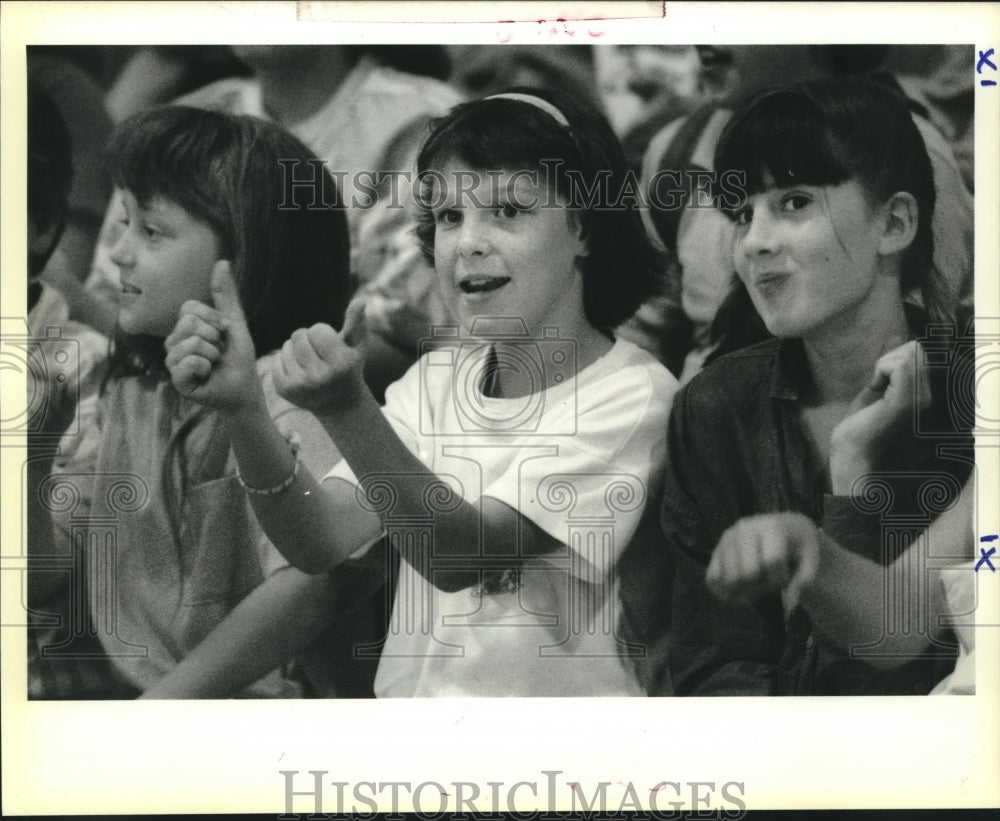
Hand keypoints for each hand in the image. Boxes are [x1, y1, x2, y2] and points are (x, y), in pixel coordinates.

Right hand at [164, 260, 261, 413]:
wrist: (245, 386)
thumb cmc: (238, 356)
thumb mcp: (234, 321)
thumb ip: (225, 295)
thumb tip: (222, 261)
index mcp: (184, 327)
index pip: (189, 308)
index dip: (214, 319)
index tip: (224, 332)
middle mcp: (173, 342)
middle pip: (188, 323)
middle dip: (214, 337)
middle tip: (219, 351)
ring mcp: (172, 362)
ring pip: (189, 343)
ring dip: (212, 353)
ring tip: (214, 363)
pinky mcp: (176, 380)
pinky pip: (186, 363)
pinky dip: (204, 367)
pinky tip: (207, 374)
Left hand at [273, 298, 367, 414]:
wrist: (339, 404)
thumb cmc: (349, 366)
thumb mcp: (357, 345)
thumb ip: (358, 322)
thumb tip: (360, 300)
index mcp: (340, 364)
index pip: (317, 330)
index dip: (323, 333)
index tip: (330, 346)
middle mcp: (320, 377)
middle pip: (298, 335)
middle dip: (308, 339)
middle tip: (318, 352)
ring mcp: (300, 386)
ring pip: (286, 346)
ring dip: (296, 349)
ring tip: (309, 362)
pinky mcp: (285, 390)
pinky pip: (276, 360)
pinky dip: (285, 361)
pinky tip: (299, 371)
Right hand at [707, 512, 820, 607]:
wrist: (783, 528)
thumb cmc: (798, 545)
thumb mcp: (811, 558)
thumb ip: (806, 579)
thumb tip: (792, 602)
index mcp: (770, 526)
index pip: (772, 561)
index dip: (781, 577)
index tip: (786, 576)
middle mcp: (744, 528)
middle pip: (748, 572)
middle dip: (763, 585)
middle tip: (770, 581)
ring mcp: (727, 539)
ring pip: (730, 579)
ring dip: (745, 590)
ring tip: (757, 582)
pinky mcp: (715, 550)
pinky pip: (712, 578)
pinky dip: (724, 591)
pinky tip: (739, 590)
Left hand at [829, 340, 930, 492]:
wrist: (851, 456)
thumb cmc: (860, 427)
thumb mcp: (876, 388)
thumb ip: (888, 364)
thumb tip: (896, 336)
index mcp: (925, 394)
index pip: (923, 352)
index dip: (896, 355)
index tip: (880, 379)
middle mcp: (930, 396)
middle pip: (917, 348)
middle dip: (890, 357)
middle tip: (877, 383)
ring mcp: (922, 399)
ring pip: (911, 352)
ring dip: (885, 363)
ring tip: (877, 387)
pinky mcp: (907, 402)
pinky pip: (900, 364)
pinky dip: (881, 368)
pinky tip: (875, 388)